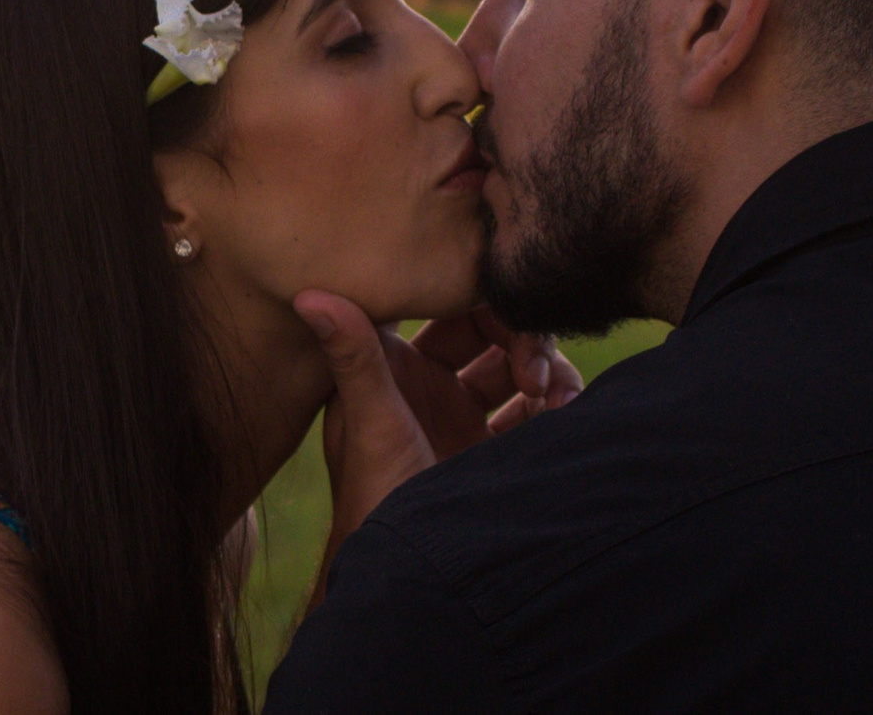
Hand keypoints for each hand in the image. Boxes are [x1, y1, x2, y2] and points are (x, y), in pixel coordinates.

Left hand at [294, 293, 582, 591]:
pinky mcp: (490, 447)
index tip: (509, 316)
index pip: (442, 305)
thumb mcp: (371, 423)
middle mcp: (427, 381)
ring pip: (517, 366)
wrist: (409, 579)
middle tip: (537, 374)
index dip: (479, 297)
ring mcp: (461, 413)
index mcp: (392, 363)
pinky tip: (564, 421)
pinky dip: (555, 405)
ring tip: (559, 405)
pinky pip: (533, 409)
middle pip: (489, 330)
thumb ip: (351, 356)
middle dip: (524, 338)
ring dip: (547, 373)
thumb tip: (308, 292)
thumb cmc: (376, 499)